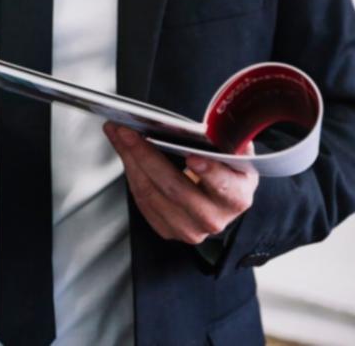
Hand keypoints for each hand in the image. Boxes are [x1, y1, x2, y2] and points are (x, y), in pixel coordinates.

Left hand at [104, 124, 258, 243]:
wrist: (216, 200)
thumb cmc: (222, 172)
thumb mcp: (231, 155)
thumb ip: (224, 140)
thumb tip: (211, 124)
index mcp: (236, 197)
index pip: (225, 187)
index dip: (210, 173)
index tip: (193, 157)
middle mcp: (214, 218)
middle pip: (176, 189)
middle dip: (148, 156)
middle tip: (129, 132)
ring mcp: (189, 228)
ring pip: (152, 193)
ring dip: (130, 160)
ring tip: (119, 135)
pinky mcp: (167, 229)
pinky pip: (142, 199)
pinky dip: (130, 171)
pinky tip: (124, 152)